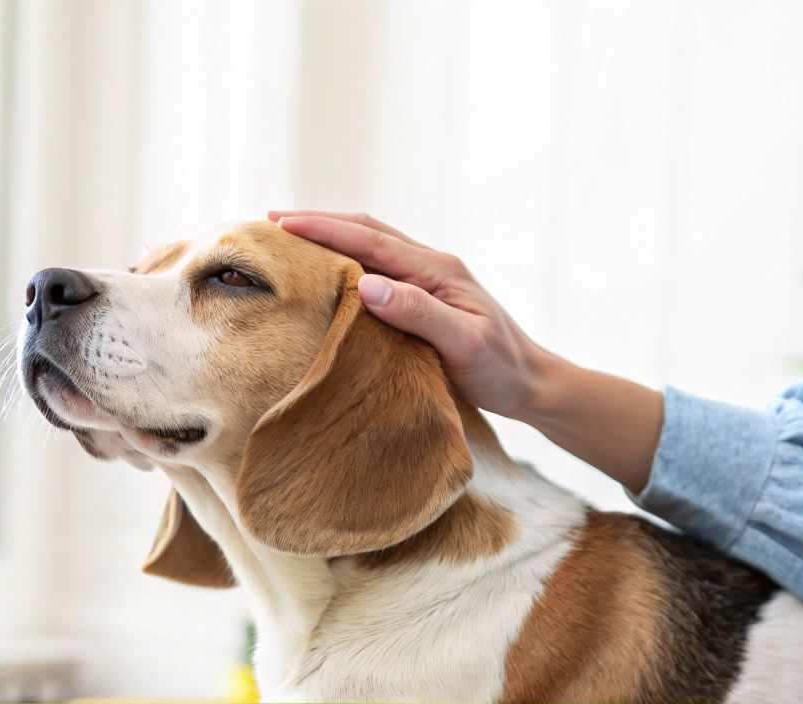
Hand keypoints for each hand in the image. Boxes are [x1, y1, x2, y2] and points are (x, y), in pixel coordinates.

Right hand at [269, 210, 549, 418]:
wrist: (530, 383)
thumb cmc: (499, 367)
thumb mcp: (462, 342)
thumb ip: (417, 311)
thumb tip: (366, 284)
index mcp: (437, 269)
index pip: (370, 240)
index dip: (324, 230)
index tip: (283, 224)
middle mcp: (431, 265)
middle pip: (366, 230)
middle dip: (319, 223)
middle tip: (272, 221)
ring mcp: (429, 279)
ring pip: (371, 245)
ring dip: (331, 237)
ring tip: (290, 237)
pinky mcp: (425, 297)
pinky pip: (378, 268)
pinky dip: (347, 261)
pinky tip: (328, 271)